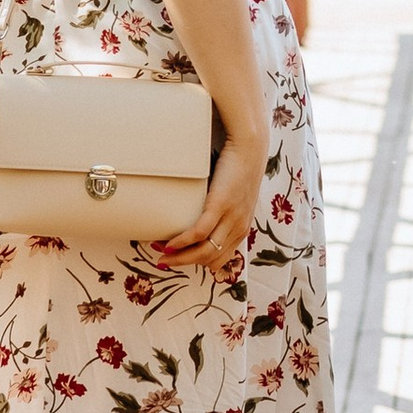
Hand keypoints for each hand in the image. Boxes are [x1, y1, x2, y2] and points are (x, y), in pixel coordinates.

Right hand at [159, 123, 264, 274]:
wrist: (249, 148)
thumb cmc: (240, 169)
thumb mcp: (237, 198)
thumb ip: (226, 212)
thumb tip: (204, 216)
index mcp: (242, 227)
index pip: (220, 258)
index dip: (199, 263)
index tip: (182, 260)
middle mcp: (239, 227)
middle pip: (210, 259)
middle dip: (185, 263)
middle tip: (165, 262)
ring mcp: (231, 218)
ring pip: (204, 251)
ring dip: (180, 257)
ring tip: (162, 255)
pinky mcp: (220, 205)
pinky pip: (199, 232)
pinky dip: (182, 241)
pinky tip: (170, 244)